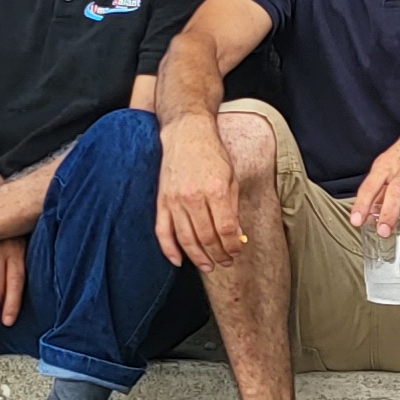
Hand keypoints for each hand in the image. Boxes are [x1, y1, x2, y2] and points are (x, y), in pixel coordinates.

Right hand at [154, 115, 247, 273]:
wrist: (186, 133)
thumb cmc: (212, 154)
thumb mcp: (231, 177)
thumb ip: (233, 207)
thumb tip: (237, 236)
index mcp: (216, 190)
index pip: (226, 229)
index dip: (232, 246)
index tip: (237, 252)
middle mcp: (194, 197)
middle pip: (207, 237)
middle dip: (218, 255)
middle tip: (226, 263)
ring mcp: (174, 200)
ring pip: (186, 238)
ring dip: (198, 257)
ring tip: (209, 266)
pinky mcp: (161, 201)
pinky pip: (162, 231)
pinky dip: (169, 249)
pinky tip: (178, 261)